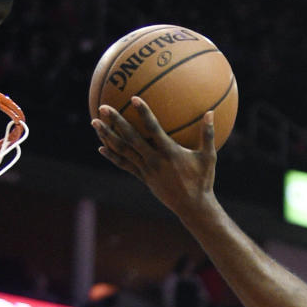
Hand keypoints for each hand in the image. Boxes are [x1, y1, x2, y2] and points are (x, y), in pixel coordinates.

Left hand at [92, 96, 216, 221]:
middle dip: (116, 122)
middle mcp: (154, 161)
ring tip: (95, 123)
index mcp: (169, 153)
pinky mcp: (143, 178)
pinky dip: (113, 156)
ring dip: (107, 137)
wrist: (193, 208)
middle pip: (130, 138)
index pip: (153, 129)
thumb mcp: (209, 158)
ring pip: (123, 151)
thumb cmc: (203, 181)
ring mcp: (146, 170)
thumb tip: (212, 112)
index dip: (143, 113)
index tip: (133, 98)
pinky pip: (125, 165)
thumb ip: (208, 134)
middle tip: (103, 107)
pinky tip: (101, 148)